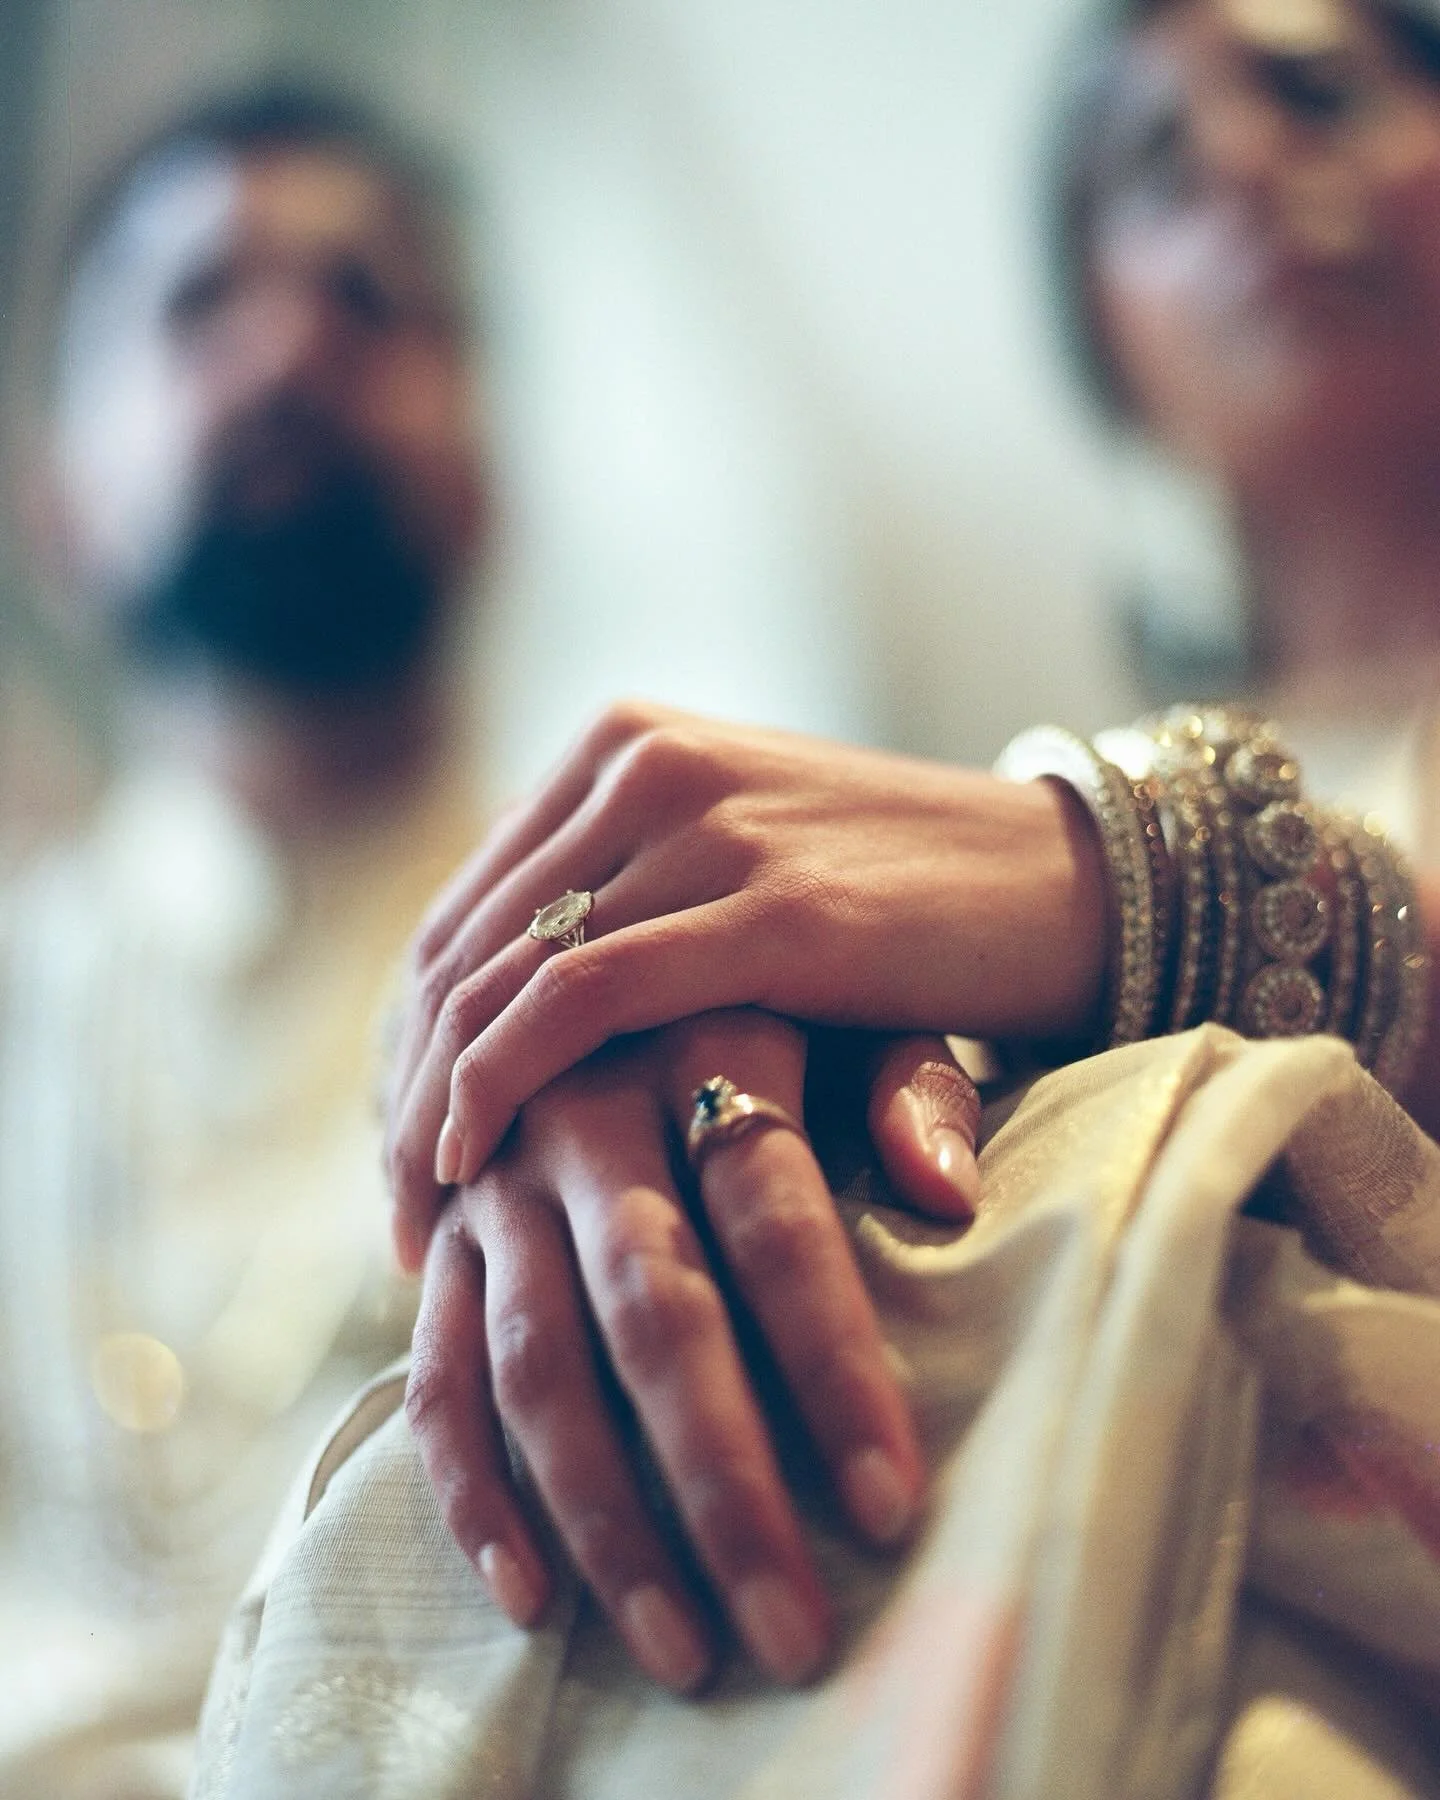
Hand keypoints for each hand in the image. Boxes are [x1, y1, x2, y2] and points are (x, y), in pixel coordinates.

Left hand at [386, 703, 1104, 1265]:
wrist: (1071, 884)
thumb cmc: (899, 907)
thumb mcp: (740, 881)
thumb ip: (623, 909)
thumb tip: (508, 1005)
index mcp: (624, 746)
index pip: (465, 905)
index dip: (411, 1032)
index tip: (401, 1139)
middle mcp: (645, 762)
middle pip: (462, 946)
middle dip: (407, 1087)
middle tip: (394, 1204)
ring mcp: (706, 824)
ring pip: (500, 975)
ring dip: (435, 1106)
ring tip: (417, 1212)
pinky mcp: (768, 907)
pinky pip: (579, 997)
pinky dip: (501, 1083)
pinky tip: (471, 1162)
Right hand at [405, 1008, 979, 1691]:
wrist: (575, 956)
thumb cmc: (761, 1007)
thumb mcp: (846, 1008)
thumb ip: (909, 1087)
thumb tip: (952, 1199)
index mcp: (705, 1046)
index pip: (775, 1222)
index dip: (830, 1362)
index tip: (890, 1505)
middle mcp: (586, 1111)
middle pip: (654, 1312)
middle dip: (721, 1482)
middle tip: (791, 1632)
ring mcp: (498, 1178)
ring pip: (537, 1364)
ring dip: (603, 1518)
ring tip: (685, 1653)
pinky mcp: (440, 1237)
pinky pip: (434, 1374)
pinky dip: (471, 1490)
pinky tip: (532, 1596)